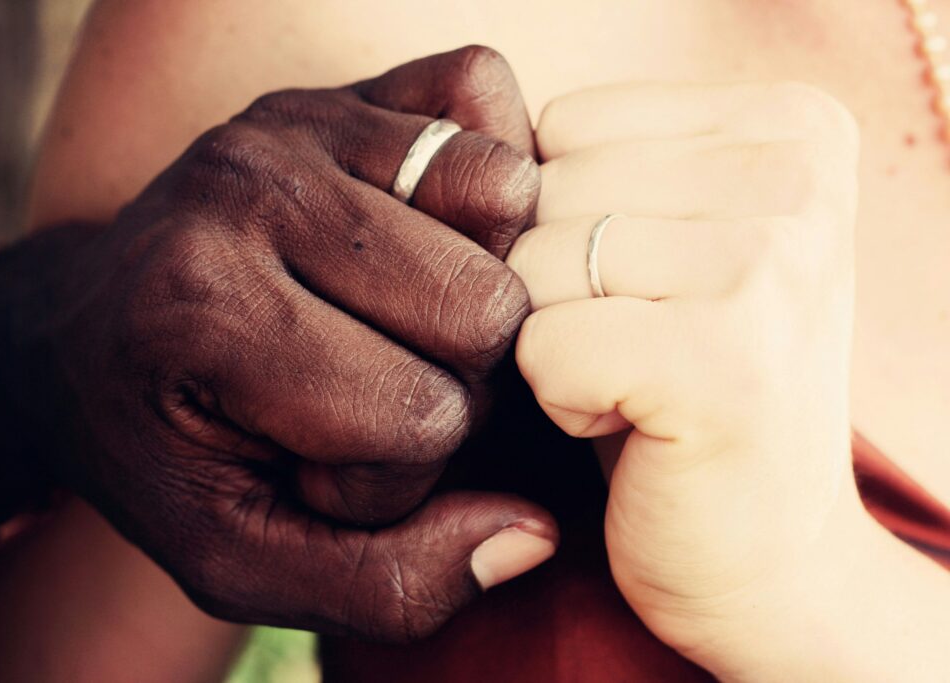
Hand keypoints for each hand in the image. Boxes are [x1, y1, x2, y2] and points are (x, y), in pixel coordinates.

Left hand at [20, 47, 554, 640]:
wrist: (80, 335)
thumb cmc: (165, 448)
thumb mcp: (240, 558)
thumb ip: (385, 585)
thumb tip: (531, 535)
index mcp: (206, 314)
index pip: (422, 417)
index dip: (393, 474)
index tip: (316, 463)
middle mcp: (248, 190)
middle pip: (484, 306)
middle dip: (446, 380)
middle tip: (364, 390)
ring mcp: (294, 122)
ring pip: (504, 200)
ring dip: (472, 279)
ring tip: (392, 317)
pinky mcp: (333, 88)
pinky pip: (480, 93)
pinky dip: (480, 176)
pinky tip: (422, 235)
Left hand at [509, 82, 860, 670]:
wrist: (767, 554)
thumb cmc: (686, 388)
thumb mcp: (661, 245)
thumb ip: (595, 170)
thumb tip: (475, 156)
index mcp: (791, 127)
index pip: (565, 125)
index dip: (562, 221)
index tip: (640, 289)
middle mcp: (799, 176)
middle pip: (543, 191)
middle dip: (551, 287)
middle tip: (636, 349)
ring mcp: (775, 265)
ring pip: (532, 267)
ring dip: (552, 342)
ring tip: (638, 383)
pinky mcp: (728, 362)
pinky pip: (541, 346)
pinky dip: (559, 399)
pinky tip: (634, 425)